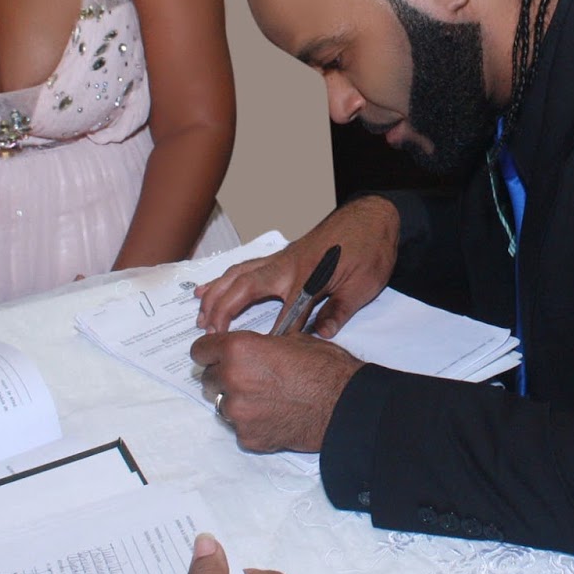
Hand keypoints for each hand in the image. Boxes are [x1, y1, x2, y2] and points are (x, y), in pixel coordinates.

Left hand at [190, 330, 362, 452]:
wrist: (344, 406)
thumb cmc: (325, 369)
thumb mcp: (292, 340)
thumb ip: (260, 346)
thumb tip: (252, 351)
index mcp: (238, 350)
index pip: (199, 351)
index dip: (210, 352)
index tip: (215, 356)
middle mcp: (231, 380)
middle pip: (207, 379)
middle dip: (223, 377)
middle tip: (247, 377)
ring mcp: (238, 413)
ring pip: (221, 405)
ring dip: (236, 401)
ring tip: (264, 398)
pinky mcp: (247, 437)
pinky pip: (239, 428)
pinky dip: (251, 423)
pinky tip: (273, 416)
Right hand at [195, 196, 399, 336]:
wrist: (374, 217)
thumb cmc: (370, 250)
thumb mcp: (362, 286)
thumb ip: (339, 310)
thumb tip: (321, 335)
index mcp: (308, 277)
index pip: (286, 315)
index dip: (275, 338)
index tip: (261, 357)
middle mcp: (287, 266)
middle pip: (245, 289)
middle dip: (223, 311)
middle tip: (208, 334)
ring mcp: (282, 258)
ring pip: (239, 275)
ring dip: (217, 294)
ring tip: (200, 314)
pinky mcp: (282, 255)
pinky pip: (246, 266)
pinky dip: (226, 278)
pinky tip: (211, 286)